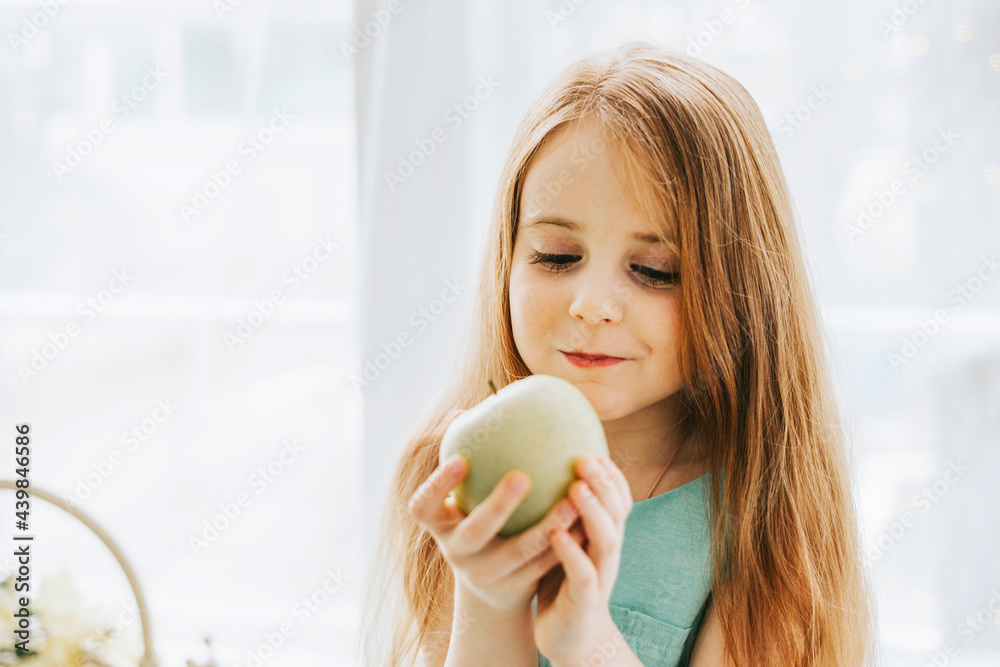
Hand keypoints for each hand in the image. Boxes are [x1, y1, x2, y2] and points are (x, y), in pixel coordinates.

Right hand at [407, 410, 587, 614]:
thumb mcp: (463, 499)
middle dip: (497, 505)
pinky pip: (543, 566)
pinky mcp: (515, 589)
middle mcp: (458, 552)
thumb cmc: (476, 521)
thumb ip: (465, 458)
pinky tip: (585, 521)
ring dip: (546, 527)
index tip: (460, 459)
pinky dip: (565, 545)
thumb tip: (462, 411)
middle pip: (475, 531)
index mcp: (439, 526)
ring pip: (518, 553)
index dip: (438, 485)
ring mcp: (486, 575)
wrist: (489, 588)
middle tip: (522, 476)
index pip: (425, 505)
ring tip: (571, 501)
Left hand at [534, 455, 633, 663]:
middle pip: (617, 513)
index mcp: (605, 538)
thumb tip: (534, 468)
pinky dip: (572, 553)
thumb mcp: (564, 542)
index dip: (612, 476)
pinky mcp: (586, 601)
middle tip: (586, 457)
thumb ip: (557, 511)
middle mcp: (608, 554)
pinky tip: (556, 534)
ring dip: (592, 513)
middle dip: (605, 484)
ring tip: (575, 488)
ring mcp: (601, 577)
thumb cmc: (562, 582)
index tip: (595, 448)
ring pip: (606, 541)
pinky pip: (583, 575)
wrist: (571, 638)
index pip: (619, 501)